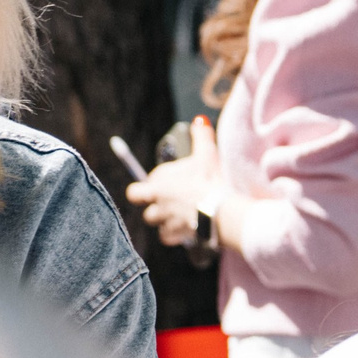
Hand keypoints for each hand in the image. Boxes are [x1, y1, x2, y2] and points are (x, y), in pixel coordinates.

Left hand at [126, 118, 222, 245]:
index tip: (163, 186)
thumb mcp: (207, 154)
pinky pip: (167, 237)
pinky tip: (185, 231)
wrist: (220, 209)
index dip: (148, 187)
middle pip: (143, 207)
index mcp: (157, 183)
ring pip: (155, 222)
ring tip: (181, 217)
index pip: (137, 190)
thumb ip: (201, 136)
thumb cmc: (211, 179)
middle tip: (167, 204)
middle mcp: (156, 202)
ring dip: (164, 221)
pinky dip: (174, 235)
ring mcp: (164, 219)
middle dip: (152, 205)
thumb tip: (200, 119)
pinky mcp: (175, 233)